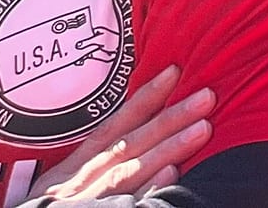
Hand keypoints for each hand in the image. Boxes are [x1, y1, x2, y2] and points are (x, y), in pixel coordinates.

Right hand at [35, 65, 214, 201]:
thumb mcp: (60, 187)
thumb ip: (97, 163)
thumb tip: (146, 132)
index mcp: (69, 171)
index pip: (112, 128)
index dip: (143, 99)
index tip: (175, 72)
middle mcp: (76, 185)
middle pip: (128, 146)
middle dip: (169, 120)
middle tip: (207, 96)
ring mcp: (85, 205)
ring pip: (129, 174)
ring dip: (167, 150)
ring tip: (202, 129)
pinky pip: (126, 207)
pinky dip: (149, 191)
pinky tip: (174, 176)